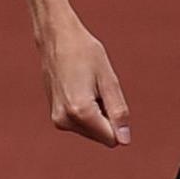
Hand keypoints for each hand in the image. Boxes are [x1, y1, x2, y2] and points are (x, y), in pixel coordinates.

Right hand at [41, 15, 131, 146]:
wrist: (55, 37)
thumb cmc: (85, 52)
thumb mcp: (109, 80)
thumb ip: (118, 112)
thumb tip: (124, 141)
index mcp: (81, 112)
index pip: (112, 138)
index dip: (119, 121)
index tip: (110, 96)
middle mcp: (66, 121)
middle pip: (102, 136)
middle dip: (107, 117)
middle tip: (97, 88)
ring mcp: (58, 120)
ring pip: (93, 131)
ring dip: (97, 113)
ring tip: (87, 86)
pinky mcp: (56, 117)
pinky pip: (82, 125)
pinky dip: (87, 111)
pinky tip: (79, 88)